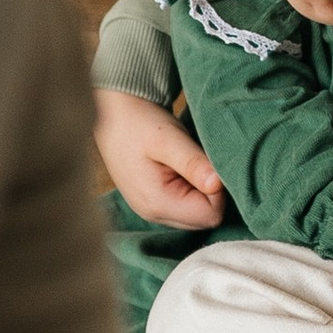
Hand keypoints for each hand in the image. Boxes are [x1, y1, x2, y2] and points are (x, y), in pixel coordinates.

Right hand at [98, 90, 223, 229]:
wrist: (112, 113)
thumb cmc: (139, 122)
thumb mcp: (168, 138)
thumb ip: (193, 163)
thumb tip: (218, 184)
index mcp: (158, 203)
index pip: (211, 215)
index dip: (220, 190)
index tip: (210, 164)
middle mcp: (153, 214)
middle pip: (204, 219)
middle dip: (212, 192)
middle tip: (200, 161)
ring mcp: (151, 210)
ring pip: (196, 214)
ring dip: (202, 191)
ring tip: (189, 163)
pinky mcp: (152, 202)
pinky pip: (184, 207)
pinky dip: (191, 190)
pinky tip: (182, 168)